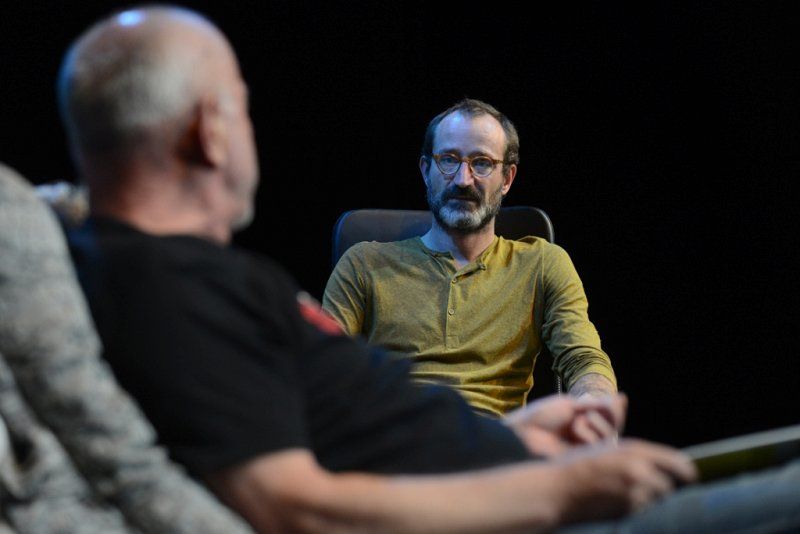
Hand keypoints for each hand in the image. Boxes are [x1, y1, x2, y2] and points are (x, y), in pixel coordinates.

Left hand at [503, 393, 626, 456]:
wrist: (524, 434)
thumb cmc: (541, 419)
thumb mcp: (570, 407)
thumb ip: (596, 406)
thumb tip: (622, 397)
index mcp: (583, 426)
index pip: (610, 420)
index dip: (615, 411)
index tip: (618, 400)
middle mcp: (587, 441)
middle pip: (614, 429)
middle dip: (605, 416)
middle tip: (581, 414)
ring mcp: (586, 453)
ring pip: (609, 438)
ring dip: (595, 425)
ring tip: (575, 422)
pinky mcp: (584, 463)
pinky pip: (600, 448)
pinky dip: (590, 434)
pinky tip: (575, 429)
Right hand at [553, 439, 697, 521]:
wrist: (558, 490)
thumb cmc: (578, 466)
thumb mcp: (607, 449)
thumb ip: (634, 456)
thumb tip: (659, 466)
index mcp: (633, 451)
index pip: (676, 463)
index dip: (685, 470)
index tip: (690, 474)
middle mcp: (639, 472)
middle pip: (668, 485)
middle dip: (663, 486)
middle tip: (647, 484)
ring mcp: (634, 494)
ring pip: (655, 499)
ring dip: (648, 497)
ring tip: (625, 491)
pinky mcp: (627, 512)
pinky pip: (640, 509)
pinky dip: (635, 506)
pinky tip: (616, 499)